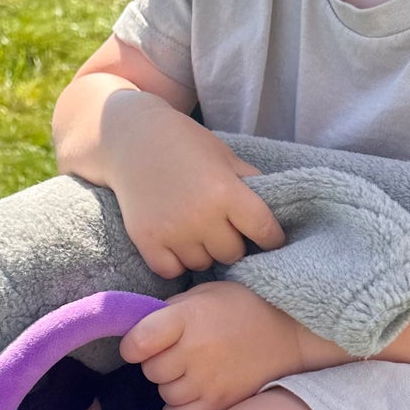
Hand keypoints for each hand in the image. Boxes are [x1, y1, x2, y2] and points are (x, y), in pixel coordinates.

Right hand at [104, 99, 284, 278]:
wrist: (132, 139)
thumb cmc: (185, 145)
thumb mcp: (225, 156)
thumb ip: (251, 184)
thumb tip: (277, 214)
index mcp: (226, 192)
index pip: (264, 231)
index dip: (271, 238)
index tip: (268, 238)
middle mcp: (201, 215)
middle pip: (233, 253)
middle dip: (233, 243)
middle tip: (222, 227)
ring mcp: (172, 231)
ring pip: (203, 264)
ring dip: (204, 252)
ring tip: (196, 230)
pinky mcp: (146, 240)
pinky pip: (173, 271)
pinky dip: (177, 261)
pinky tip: (177, 241)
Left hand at [120, 282, 321, 409]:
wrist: (291, 333)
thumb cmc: (243, 308)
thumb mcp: (205, 294)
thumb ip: (171, 310)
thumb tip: (140, 329)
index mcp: (187, 319)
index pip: (138, 342)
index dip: (132, 345)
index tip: (140, 344)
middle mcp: (195, 352)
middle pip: (150, 370)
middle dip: (157, 362)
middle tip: (177, 353)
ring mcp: (208, 382)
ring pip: (165, 394)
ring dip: (170, 385)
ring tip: (191, 371)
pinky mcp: (220, 404)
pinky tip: (189, 394)